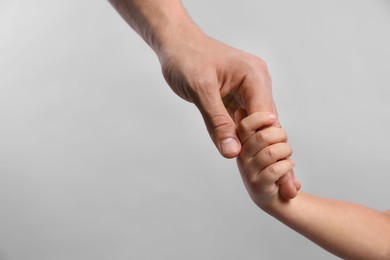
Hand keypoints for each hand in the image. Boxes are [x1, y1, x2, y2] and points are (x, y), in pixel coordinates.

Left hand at [158, 32, 298, 198]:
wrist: (175, 44)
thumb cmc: (186, 59)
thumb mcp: (200, 90)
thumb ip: (217, 122)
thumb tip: (233, 153)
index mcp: (254, 76)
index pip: (266, 118)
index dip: (268, 147)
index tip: (274, 174)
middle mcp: (257, 82)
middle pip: (269, 125)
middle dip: (276, 155)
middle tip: (288, 186)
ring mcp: (249, 89)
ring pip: (260, 125)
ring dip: (265, 150)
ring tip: (280, 180)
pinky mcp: (238, 96)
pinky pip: (247, 121)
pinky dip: (250, 140)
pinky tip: (257, 160)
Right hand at [235, 111, 299, 207]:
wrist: (275, 196)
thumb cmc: (271, 164)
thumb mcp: (266, 141)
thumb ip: (261, 126)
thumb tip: (246, 110)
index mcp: (241, 142)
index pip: (244, 126)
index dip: (259, 119)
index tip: (273, 118)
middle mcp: (241, 156)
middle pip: (262, 137)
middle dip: (280, 135)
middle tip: (284, 141)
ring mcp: (248, 170)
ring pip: (271, 152)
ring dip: (286, 151)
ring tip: (287, 155)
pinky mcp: (258, 185)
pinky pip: (275, 170)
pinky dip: (287, 166)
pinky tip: (288, 166)